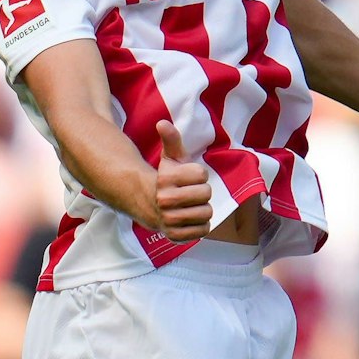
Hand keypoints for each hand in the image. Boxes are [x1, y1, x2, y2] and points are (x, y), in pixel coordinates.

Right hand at [143, 121, 213, 241]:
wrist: (151, 206)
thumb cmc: (167, 179)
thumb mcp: (170, 158)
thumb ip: (171, 139)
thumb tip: (162, 122)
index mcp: (165, 179)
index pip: (201, 174)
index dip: (198, 175)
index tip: (188, 177)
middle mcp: (165, 200)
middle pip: (206, 194)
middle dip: (202, 192)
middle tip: (191, 193)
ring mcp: (169, 220)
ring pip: (207, 213)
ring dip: (202, 209)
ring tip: (191, 206)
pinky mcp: (175, 236)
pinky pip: (203, 230)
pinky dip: (201, 225)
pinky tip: (190, 220)